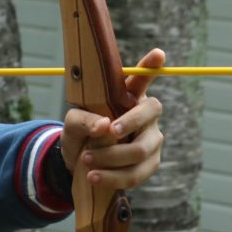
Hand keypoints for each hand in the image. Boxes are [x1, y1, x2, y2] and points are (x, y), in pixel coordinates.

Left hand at [60, 48, 164, 189]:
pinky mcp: (149, 164)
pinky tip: (94, 177)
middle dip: (130, 121)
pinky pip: (136, 173)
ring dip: (111, 157)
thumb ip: (83, 119)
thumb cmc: (82, 132)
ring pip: (140, 149)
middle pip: (151, 111)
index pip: (142, 78)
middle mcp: (146, 115)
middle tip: (108, 131)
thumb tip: (104, 126)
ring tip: (86, 160)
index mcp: (128, 96)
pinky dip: (113, 177)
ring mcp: (152, 140)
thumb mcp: (73, 122)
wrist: (80, 163)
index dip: (150, 66)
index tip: (158, 54)